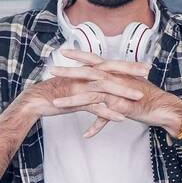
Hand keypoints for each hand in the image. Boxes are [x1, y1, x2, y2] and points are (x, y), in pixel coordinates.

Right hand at [18, 53, 145, 129]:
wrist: (35, 100)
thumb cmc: (54, 93)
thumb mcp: (73, 84)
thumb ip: (87, 81)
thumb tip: (99, 81)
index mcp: (84, 71)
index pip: (109, 64)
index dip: (127, 64)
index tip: (144, 65)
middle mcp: (83, 76)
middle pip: (110, 71)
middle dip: (129, 71)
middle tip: (147, 73)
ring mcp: (79, 87)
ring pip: (105, 88)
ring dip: (123, 92)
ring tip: (139, 97)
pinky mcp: (74, 100)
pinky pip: (94, 107)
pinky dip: (108, 113)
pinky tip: (120, 118)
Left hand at [46, 49, 181, 137]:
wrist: (164, 107)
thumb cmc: (146, 96)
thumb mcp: (128, 84)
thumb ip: (115, 79)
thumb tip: (104, 76)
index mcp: (116, 72)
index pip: (95, 59)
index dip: (80, 54)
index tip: (64, 51)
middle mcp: (115, 79)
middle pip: (88, 73)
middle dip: (68, 72)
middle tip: (51, 70)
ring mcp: (117, 93)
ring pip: (91, 95)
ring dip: (71, 100)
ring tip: (56, 103)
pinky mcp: (121, 107)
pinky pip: (105, 116)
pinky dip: (95, 126)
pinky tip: (86, 135)